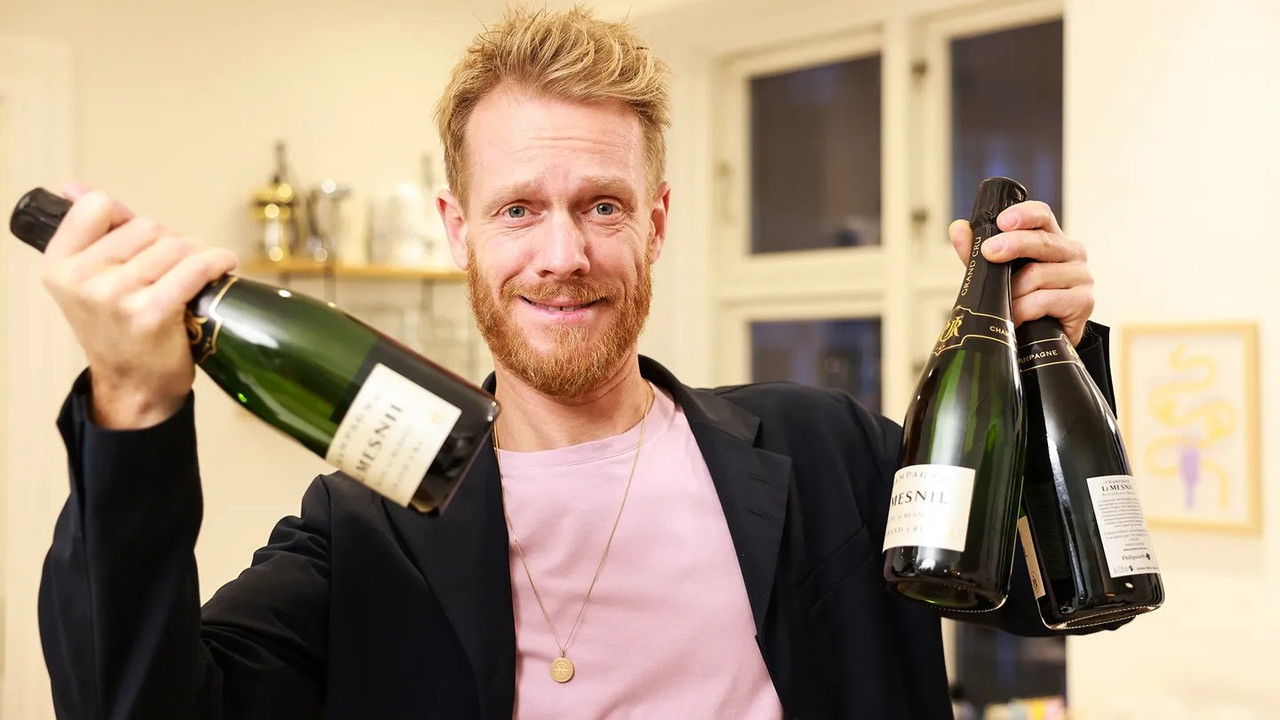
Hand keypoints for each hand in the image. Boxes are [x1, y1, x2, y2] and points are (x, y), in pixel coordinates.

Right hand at [40, 183, 238, 428]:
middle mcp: (81, 280)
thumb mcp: (90, 280)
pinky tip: (224, 266)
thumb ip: (89, 232)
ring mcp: (115, 296)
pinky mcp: (151, 313)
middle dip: (169, 242)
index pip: (98, 206)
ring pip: (175, 244)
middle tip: (174, 268)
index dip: (127, 217)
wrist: (133, 385)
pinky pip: (195, 266)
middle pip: (148, 226)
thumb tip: (72, 186)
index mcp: (59, 265)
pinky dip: (218, 261)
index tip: (141, 239)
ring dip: (196, 254)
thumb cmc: (118, 329)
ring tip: (197, 274)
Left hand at [949, 200, 1093, 344]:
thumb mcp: (996, 275)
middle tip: (989, 252)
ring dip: (1012, 291)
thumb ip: (977, 253)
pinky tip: (1016, 318)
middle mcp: (1071, 253)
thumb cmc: (1022, 301)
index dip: (1024, 214)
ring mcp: (1081, 277)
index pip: (1042, 216)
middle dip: (1013, 245)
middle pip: (1042, 241)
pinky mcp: (1083, 302)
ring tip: (1001, 304)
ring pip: (1039, 274)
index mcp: (1050, 240)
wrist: (1040, 341)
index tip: (1002, 221)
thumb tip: (957, 228)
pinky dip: (1023, 310)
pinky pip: (1045, 300)